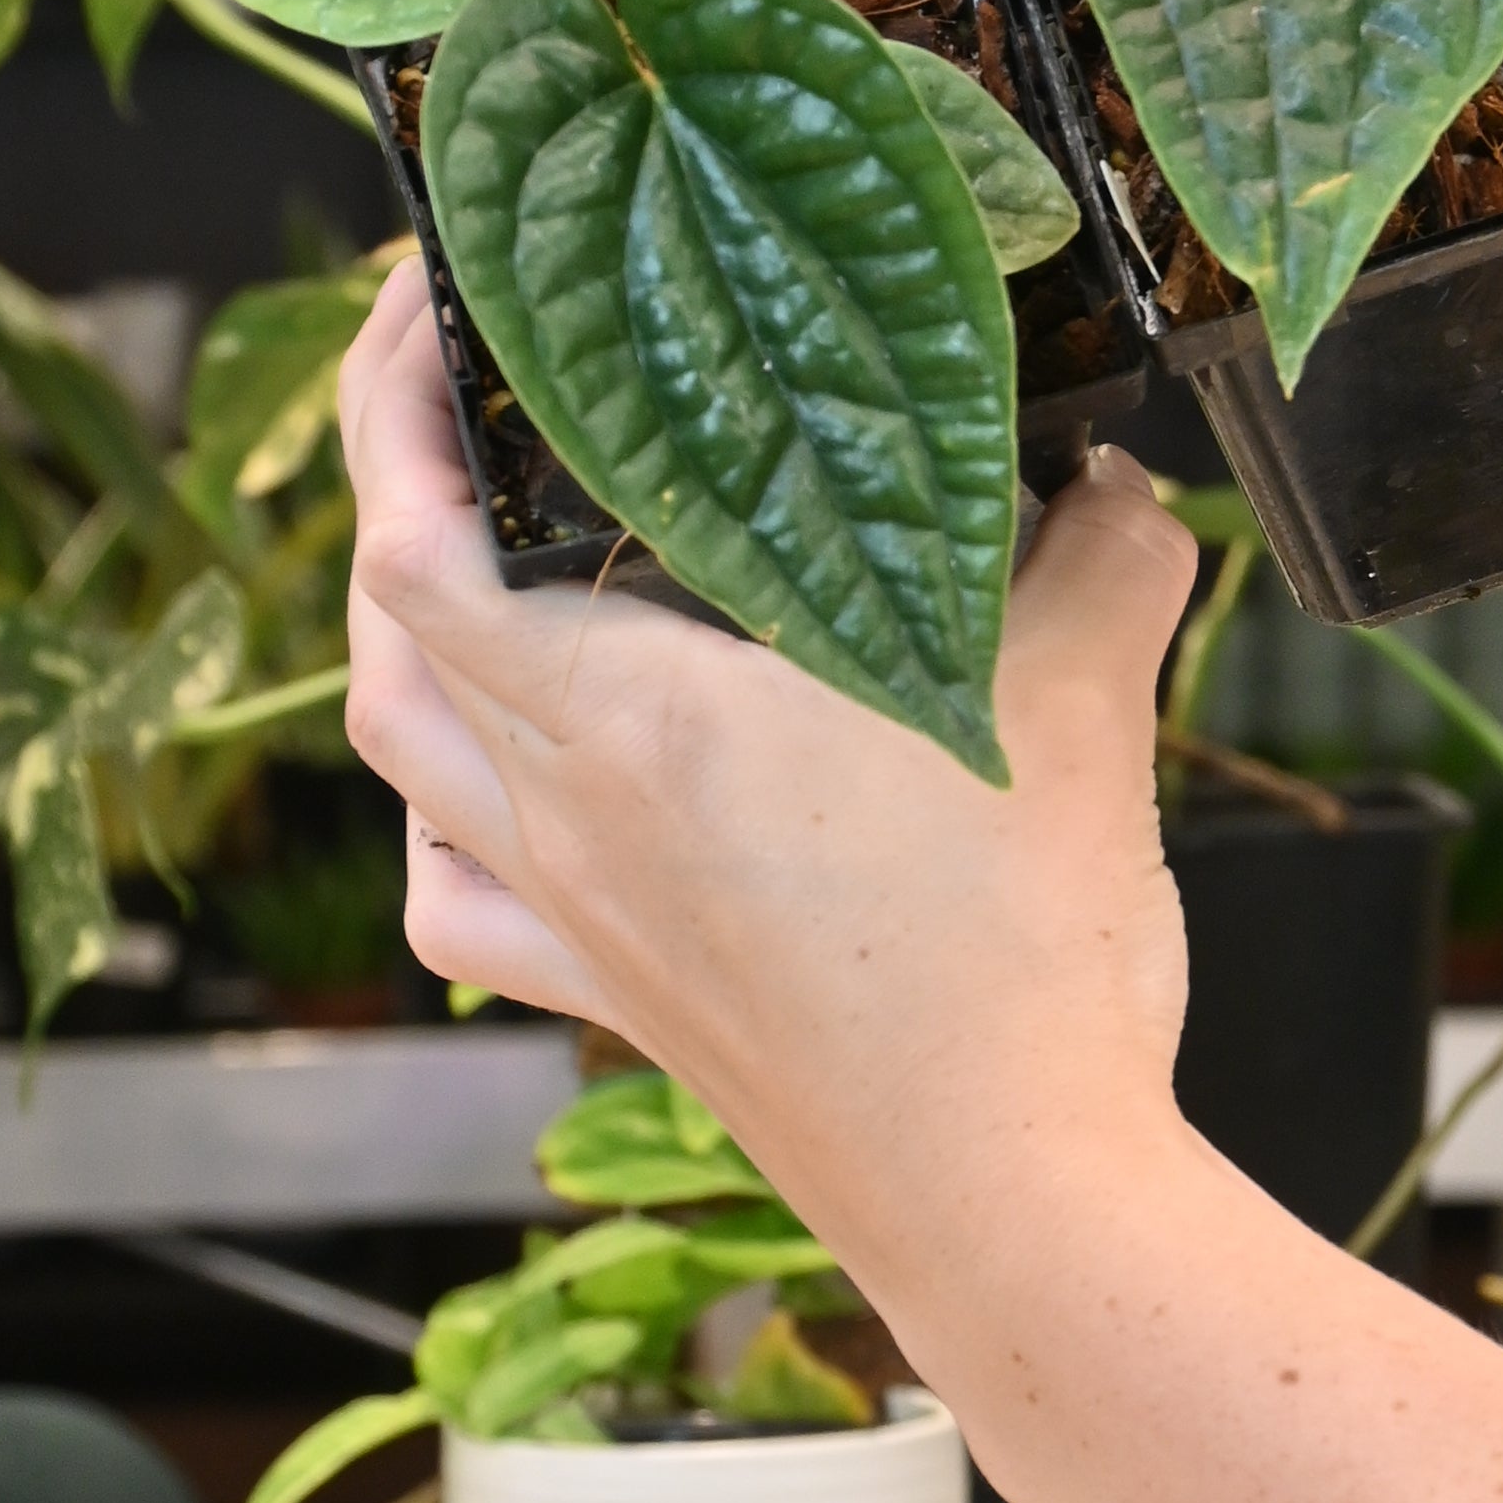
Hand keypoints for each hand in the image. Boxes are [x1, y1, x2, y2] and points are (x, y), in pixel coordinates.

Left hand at [337, 263, 1200, 1272]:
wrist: (1015, 1203)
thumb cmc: (1023, 963)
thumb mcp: (1088, 700)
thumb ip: (1104, 550)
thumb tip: (1116, 467)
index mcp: (636, 718)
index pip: (414, 540)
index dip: (386, 405)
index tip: (419, 299)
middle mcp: (570, 817)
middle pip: (388, 635)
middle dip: (391, 494)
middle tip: (454, 399)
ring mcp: (582, 924)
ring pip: (410, 763)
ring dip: (401, 648)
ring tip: (460, 561)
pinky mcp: (621, 1005)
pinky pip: (466, 903)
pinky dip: (444, 828)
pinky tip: (489, 798)